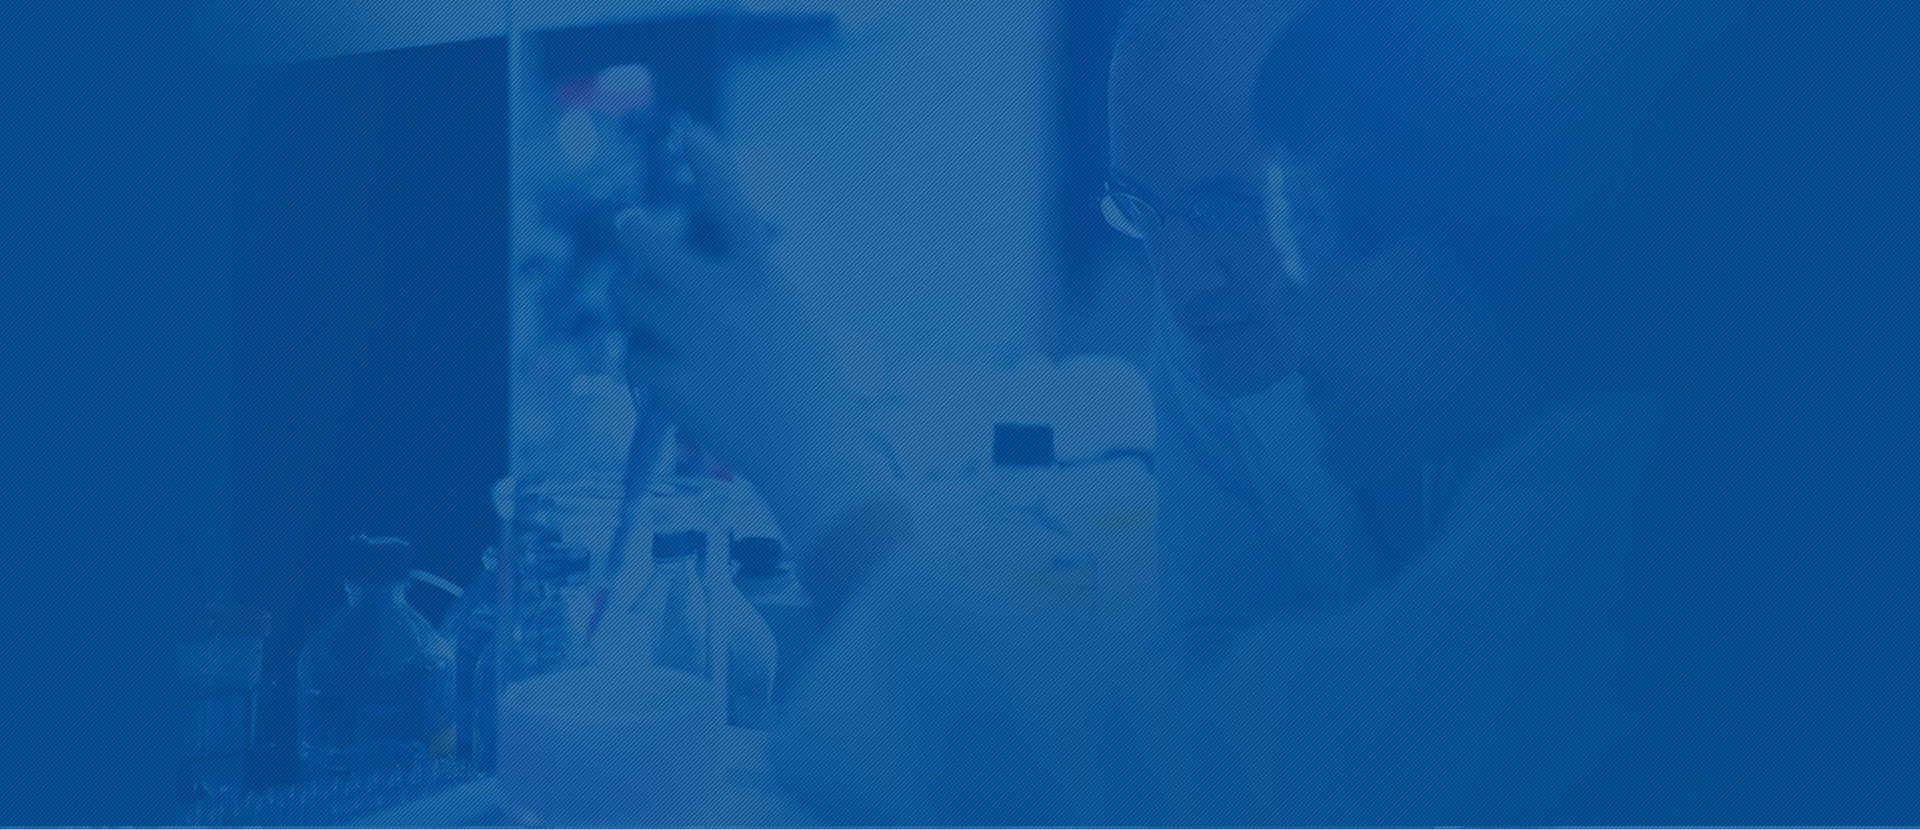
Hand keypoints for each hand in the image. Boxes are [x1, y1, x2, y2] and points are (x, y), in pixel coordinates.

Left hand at [614, 124, 893, 555]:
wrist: (811, 454)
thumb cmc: (806, 385)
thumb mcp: (788, 314)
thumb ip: (745, 284)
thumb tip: (687, 268)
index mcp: (760, 279)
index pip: (732, 208)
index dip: (709, 166)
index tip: (688, 134)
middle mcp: (721, 303)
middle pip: (645, 243)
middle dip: (632, 232)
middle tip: (632, 228)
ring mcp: (692, 343)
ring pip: (628, 298)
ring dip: (635, 304)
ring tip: (660, 323)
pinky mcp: (672, 386)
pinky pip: (633, 357)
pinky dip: (647, 366)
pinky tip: (674, 381)